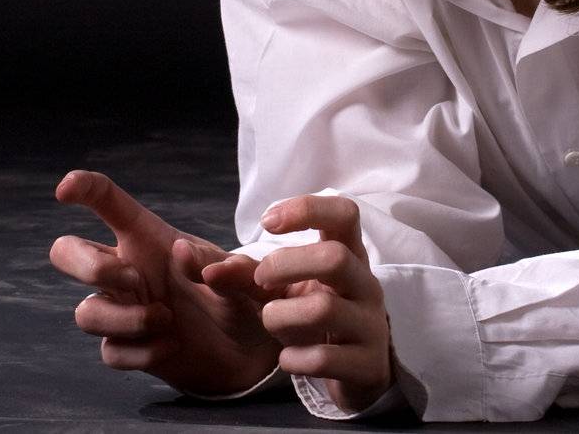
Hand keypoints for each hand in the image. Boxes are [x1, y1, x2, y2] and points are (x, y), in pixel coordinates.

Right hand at [50, 169, 284, 395]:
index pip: (108, 202)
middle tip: (134, 279)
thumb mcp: (244, 279)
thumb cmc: (242, 298)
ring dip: (123, 319)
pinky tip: (170, 347)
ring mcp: (124, 309)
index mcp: (150, 238)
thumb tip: (181, 252)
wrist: (250, 351)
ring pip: (84, 313)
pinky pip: (109, 351)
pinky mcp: (128, 346)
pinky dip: (139, 353)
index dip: (83, 188)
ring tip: (166, 320)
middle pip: (66, 252)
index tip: (64, 191)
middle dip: (88, 266)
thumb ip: (223, 267)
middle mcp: (128, 269)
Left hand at [254, 194, 394, 413]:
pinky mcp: (367, 365)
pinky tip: (287, 359)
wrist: (357, 370)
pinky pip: (324, 358)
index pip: (344, 213)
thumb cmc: (314, 316)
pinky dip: (294, 359)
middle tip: (261, 280)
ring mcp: (370, 325)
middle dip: (286, 265)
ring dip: (281, 315)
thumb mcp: (283, 290)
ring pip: (325, 309)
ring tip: (271, 320)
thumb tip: (208, 270)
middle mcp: (365, 284)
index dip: (306, 209)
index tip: (267, 223)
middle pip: (335, 257)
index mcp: (349, 254)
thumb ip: (246, 275)